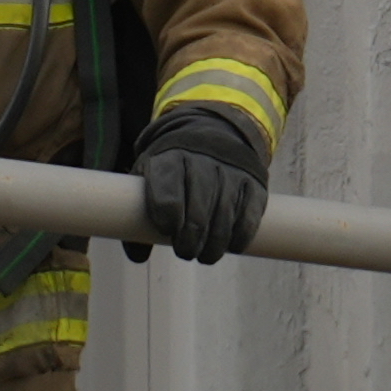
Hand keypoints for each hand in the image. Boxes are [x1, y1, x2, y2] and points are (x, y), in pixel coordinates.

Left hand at [131, 104, 268, 263]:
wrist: (211, 134)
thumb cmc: (174, 167)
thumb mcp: (149, 177)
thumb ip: (137, 215)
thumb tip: (137, 256)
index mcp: (170, 160)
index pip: (168, 197)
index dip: (167, 221)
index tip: (166, 230)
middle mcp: (203, 163)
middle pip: (197, 215)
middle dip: (189, 243)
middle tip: (185, 251)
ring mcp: (231, 173)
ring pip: (224, 220)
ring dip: (213, 247)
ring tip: (205, 255)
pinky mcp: (253, 183)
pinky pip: (249, 219)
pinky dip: (239, 238)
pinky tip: (231, 246)